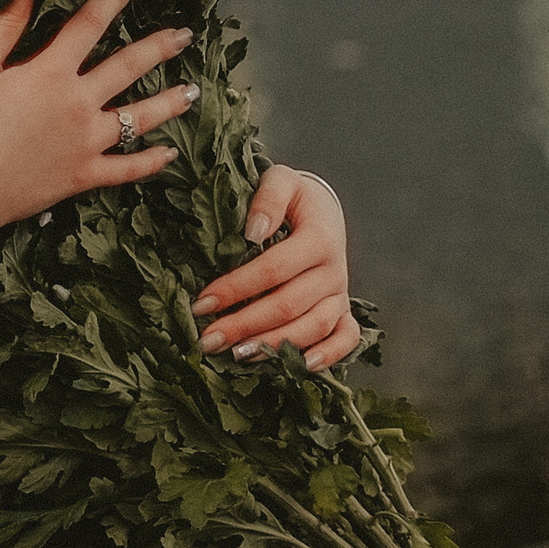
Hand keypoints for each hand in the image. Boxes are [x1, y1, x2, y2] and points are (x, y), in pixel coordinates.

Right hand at [0, 0, 193, 343]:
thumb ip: (5, 25)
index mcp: (52, 71)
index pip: (90, 25)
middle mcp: (79, 102)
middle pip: (129, 66)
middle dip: (159, 47)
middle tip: (185, 35)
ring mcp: (87, 141)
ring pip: (139, 117)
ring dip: (169, 103)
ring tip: (193, 92)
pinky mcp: (85, 175)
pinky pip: (127, 168)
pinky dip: (150, 161)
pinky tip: (168, 154)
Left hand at [194, 164, 358, 372]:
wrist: (324, 212)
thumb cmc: (294, 198)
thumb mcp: (282, 180)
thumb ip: (268, 197)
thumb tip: (253, 231)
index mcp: (319, 238)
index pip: (273, 269)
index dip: (236, 288)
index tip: (201, 303)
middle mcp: (334, 269)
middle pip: (288, 304)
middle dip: (245, 325)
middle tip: (208, 340)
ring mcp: (340, 293)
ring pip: (313, 327)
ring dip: (275, 345)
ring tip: (238, 356)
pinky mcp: (344, 310)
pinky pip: (347, 338)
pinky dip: (330, 355)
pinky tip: (302, 367)